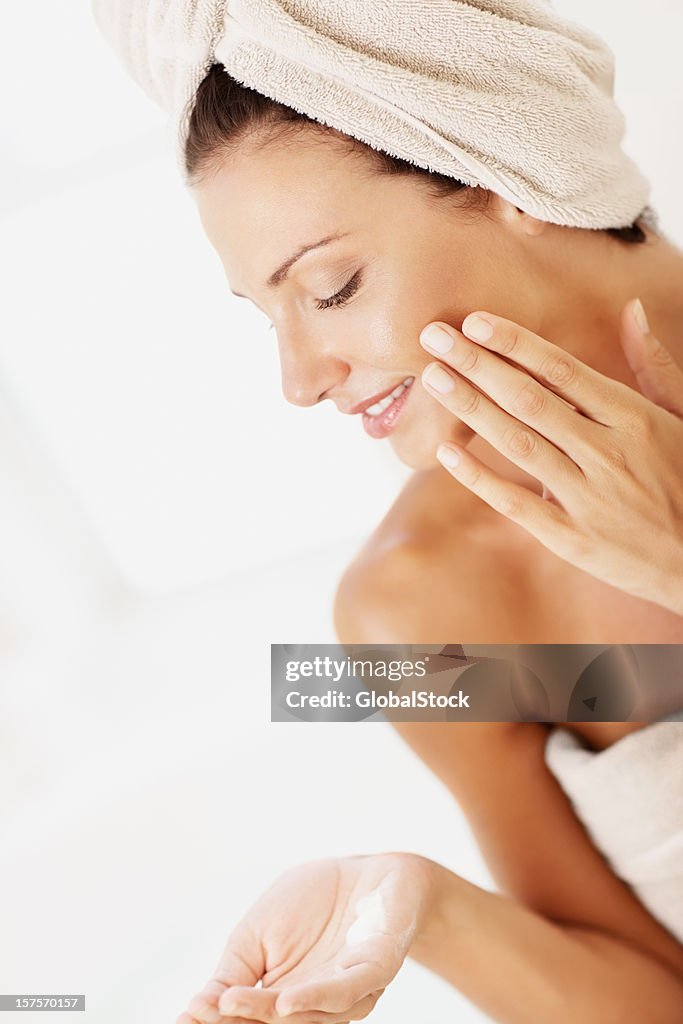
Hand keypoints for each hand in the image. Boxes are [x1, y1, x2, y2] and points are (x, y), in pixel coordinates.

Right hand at [177, 852, 435, 1023]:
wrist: (372, 871)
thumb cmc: (313, 903)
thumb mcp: (258, 934)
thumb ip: (231, 973)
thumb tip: (191, 1010)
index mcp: (282, 999)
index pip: (246, 1019)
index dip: (215, 1019)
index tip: (183, 1017)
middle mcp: (314, 1005)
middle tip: (199, 1015)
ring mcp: (347, 991)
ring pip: (306, 1017)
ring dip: (266, 1014)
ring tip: (230, 1005)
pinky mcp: (375, 968)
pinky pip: (345, 991)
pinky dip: (314, 999)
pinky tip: (286, 1000)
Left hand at [418, 299, 682, 614]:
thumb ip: (653, 365)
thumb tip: (629, 309)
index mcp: (634, 417)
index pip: (561, 370)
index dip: (514, 343)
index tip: (474, 321)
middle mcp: (608, 453)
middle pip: (529, 399)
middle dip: (477, 364)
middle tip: (434, 337)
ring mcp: (588, 497)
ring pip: (518, 443)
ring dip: (471, 407)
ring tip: (433, 378)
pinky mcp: (572, 538)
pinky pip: (516, 503)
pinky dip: (479, 477)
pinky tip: (446, 450)